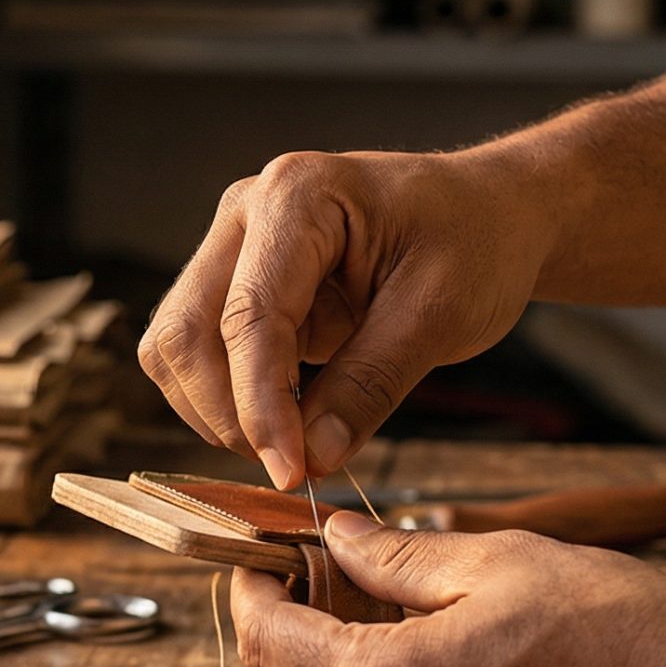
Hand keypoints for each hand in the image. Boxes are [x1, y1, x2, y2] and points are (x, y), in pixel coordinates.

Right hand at [138, 150, 554, 488]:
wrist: (489, 215)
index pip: (249, 315)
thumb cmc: (476, 241)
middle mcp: (246, 214)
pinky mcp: (237, 288)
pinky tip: (284, 423)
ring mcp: (234, 249)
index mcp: (298, 195)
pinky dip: (229, 402)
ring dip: (218, 412)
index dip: (260, 405)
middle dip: (227, 413)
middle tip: (291, 465)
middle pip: (185, 332)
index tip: (288, 471)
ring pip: (176, 349)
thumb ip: (369, 385)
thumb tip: (311, 456)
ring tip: (292, 444)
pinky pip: (201, 357)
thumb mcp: (440, 314)